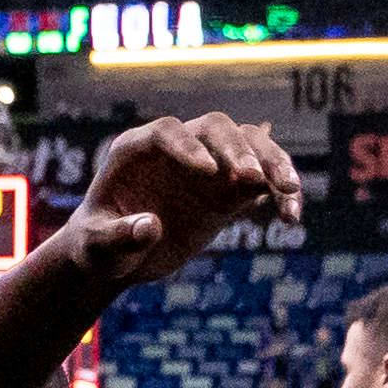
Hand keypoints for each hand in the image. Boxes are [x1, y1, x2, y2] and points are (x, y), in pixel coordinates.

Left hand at [68, 112, 304, 286]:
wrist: (116, 259)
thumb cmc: (97, 247)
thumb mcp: (97, 247)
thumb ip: (118, 236)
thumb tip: (150, 227)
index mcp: (137, 150)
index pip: (168, 131)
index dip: (188, 146)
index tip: (207, 173)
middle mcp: (177, 150)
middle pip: (216, 129)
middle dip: (237, 150)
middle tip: (253, 181)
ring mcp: (206, 167)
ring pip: (248, 145)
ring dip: (272, 162)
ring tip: (289, 191)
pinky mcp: (226, 192)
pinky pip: (262, 182)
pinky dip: (279, 195)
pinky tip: (291, 219)